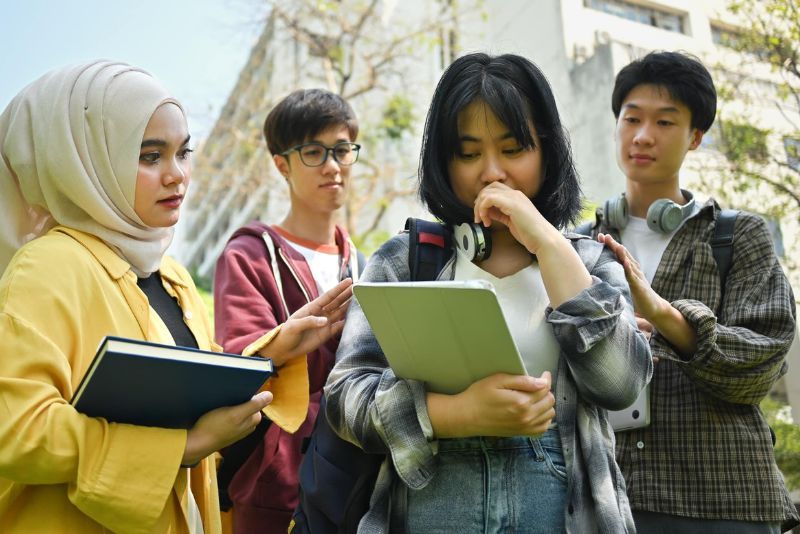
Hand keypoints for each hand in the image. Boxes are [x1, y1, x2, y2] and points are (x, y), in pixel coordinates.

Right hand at [182, 391, 272, 465]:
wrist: (197, 443)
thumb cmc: (215, 428)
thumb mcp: (235, 414)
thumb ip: (254, 405)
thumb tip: (270, 395)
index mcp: (253, 420)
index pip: (256, 400)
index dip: (247, 393)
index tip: (237, 390)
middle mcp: (248, 425)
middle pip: (247, 404)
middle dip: (239, 398)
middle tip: (227, 394)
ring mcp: (237, 428)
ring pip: (238, 410)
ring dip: (231, 403)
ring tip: (221, 401)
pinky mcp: (227, 429)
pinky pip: (230, 415)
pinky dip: (225, 410)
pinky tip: (216, 409)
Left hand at [260, 278, 353, 365]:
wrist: (285, 349)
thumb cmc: (287, 334)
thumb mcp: (294, 326)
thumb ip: (309, 321)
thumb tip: (325, 320)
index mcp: (312, 307)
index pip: (328, 296)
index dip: (339, 288)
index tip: (349, 281)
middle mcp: (321, 313)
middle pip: (337, 302)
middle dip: (348, 295)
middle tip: (360, 288)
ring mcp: (325, 323)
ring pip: (340, 313)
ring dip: (350, 307)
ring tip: (362, 301)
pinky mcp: (327, 334)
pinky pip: (339, 327)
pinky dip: (347, 323)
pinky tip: (355, 319)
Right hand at [455, 372, 554, 436]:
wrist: (466, 416)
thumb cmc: (478, 396)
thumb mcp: (498, 381)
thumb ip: (522, 381)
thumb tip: (542, 382)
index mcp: (521, 402)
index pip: (544, 389)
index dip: (545, 379)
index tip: (544, 374)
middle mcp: (526, 417)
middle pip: (549, 401)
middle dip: (546, 390)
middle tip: (537, 384)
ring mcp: (524, 427)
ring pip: (549, 414)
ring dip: (546, 404)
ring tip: (536, 397)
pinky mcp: (521, 433)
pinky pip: (542, 428)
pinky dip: (544, 419)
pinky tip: (536, 411)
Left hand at [472, 182, 560, 255]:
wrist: (543, 239)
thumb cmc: (530, 234)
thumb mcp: (510, 221)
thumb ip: (500, 214)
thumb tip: (487, 212)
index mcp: (516, 198)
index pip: (495, 189)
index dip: (484, 200)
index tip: (482, 214)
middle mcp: (515, 194)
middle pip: (489, 188)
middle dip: (479, 202)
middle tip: (479, 217)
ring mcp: (514, 198)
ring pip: (487, 193)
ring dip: (479, 207)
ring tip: (482, 220)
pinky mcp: (512, 204)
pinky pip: (489, 199)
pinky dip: (483, 210)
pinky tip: (487, 221)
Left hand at [598, 233, 697, 355]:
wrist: (653, 307)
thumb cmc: (636, 295)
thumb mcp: (623, 283)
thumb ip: (615, 275)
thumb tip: (598, 271)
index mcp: (628, 268)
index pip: (617, 254)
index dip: (609, 245)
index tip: (600, 236)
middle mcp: (633, 270)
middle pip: (623, 255)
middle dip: (613, 245)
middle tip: (604, 236)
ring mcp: (637, 277)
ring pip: (629, 263)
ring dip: (622, 254)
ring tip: (616, 245)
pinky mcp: (640, 287)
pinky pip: (634, 277)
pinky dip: (629, 270)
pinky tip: (626, 263)